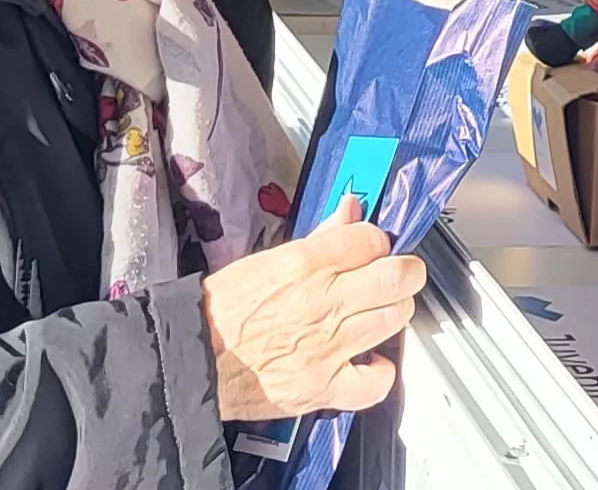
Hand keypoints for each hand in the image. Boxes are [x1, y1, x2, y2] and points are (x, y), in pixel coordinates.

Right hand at [201, 201, 423, 420]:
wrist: (192, 359)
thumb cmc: (220, 312)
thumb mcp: (264, 261)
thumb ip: (318, 238)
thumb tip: (349, 210)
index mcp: (304, 264)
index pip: (370, 239)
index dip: (377, 242)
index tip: (373, 250)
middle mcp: (321, 301)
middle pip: (396, 276)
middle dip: (405, 271)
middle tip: (399, 275)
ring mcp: (327, 346)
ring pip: (393, 318)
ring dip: (395, 312)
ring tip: (382, 312)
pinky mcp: (323, 386)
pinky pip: (375, 381)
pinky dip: (381, 372)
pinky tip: (371, 362)